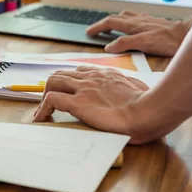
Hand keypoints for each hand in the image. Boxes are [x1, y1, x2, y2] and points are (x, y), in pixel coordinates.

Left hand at [33, 66, 154, 143]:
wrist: (150, 111)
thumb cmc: (150, 104)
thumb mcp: (140, 88)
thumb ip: (132, 86)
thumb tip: (136, 90)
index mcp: (106, 74)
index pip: (79, 72)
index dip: (69, 82)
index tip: (67, 93)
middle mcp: (91, 77)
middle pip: (61, 74)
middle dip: (52, 87)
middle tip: (51, 104)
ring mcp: (83, 88)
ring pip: (52, 82)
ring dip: (44, 97)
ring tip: (44, 113)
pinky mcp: (78, 103)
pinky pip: (51, 100)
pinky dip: (42, 109)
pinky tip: (41, 120)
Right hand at [87, 11, 189, 56]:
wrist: (189, 34)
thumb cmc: (168, 41)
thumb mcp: (145, 44)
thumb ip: (126, 44)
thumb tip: (109, 46)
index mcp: (133, 25)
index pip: (110, 22)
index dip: (98, 27)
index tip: (88, 33)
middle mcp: (138, 20)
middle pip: (115, 17)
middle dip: (102, 23)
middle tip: (94, 31)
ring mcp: (146, 19)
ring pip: (125, 15)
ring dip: (114, 20)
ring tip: (109, 26)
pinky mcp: (155, 22)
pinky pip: (136, 17)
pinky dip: (127, 20)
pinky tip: (132, 24)